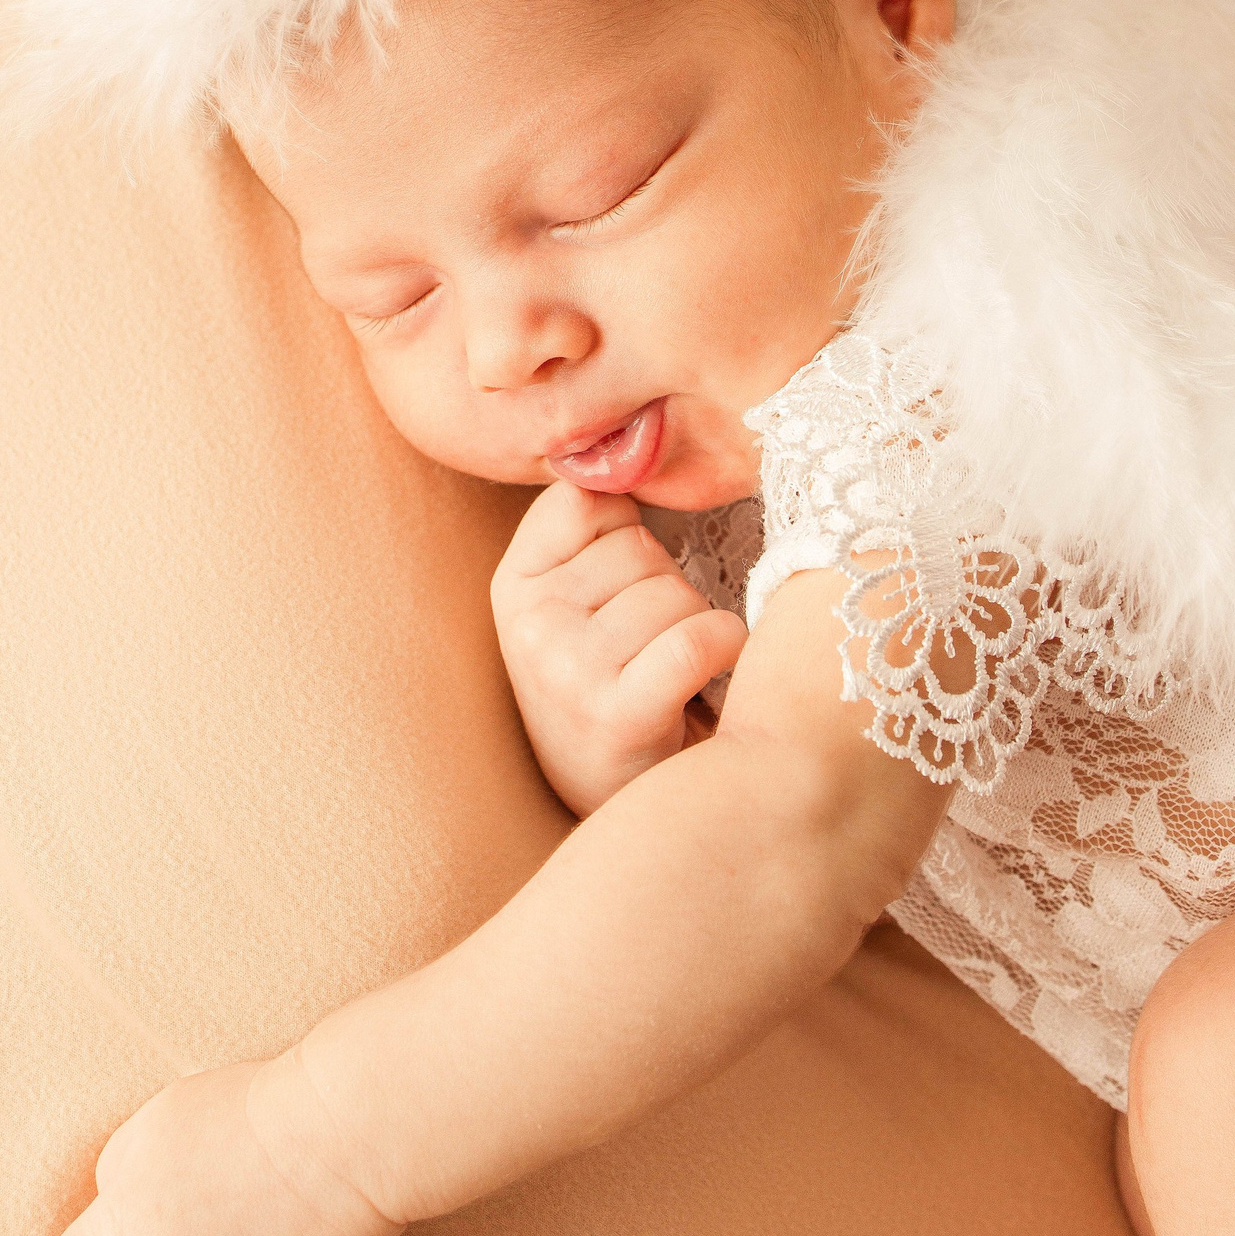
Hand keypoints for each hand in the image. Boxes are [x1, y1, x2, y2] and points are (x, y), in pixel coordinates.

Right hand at [491, 483, 748, 815]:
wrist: (630, 810)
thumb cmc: (617, 685)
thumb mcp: (577, 602)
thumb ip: (594, 523)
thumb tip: (639, 425)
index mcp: (511, 584)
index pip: (590, 498)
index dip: (627, 537)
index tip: (620, 592)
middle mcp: (526, 623)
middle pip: (642, 547)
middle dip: (664, 588)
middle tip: (645, 651)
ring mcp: (565, 669)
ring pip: (676, 592)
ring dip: (691, 628)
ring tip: (664, 677)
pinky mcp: (616, 713)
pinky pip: (701, 636)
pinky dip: (723, 652)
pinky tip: (703, 683)